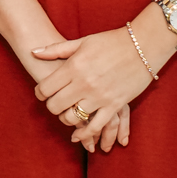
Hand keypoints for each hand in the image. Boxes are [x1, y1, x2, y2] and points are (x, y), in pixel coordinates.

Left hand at [32, 27, 155, 151]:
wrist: (142, 46)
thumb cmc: (111, 41)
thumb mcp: (82, 42)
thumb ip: (56, 49)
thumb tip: (34, 52)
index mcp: (73, 67)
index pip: (45, 88)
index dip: (40, 93)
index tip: (42, 93)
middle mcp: (84, 84)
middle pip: (56, 105)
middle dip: (51, 106)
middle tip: (53, 103)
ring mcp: (99, 96)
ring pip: (72, 118)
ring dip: (66, 119)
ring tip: (66, 114)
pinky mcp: (114, 105)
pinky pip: (95, 126)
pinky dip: (84, 134)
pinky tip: (77, 135)